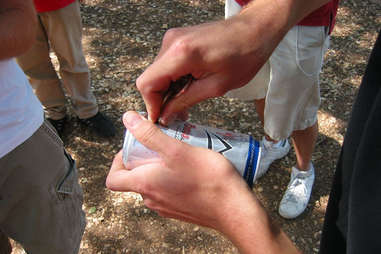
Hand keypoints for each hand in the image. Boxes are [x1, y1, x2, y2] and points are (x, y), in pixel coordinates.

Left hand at [106, 111, 299, 253]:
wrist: (234, 209)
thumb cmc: (208, 179)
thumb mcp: (176, 149)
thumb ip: (150, 135)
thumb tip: (128, 119)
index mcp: (145, 185)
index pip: (113, 179)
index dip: (116, 162)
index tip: (132, 148)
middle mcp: (152, 200)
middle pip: (134, 179)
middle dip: (142, 160)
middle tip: (159, 145)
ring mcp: (166, 207)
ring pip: (153, 184)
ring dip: (159, 168)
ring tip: (177, 154)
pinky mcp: (180, 209)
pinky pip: (168, 191)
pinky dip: (171, 179)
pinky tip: (190, 169)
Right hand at [136, 15, 273, 123]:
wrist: (254, 31)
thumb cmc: (244, 56)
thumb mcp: (216, 87)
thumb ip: (186, 101)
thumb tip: (166, 115)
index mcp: (181, 54)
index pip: (147, 83)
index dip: (150, 104)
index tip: (160, 118)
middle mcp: (172, 42)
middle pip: (150, 78)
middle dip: (159, 99)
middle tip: (175, 115)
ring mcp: (173, 38)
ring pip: (157, 72)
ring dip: (167, 89)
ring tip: (184, 101)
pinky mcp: (178, 39)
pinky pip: (166, 64)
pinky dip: (172, 78)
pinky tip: (187, 86)